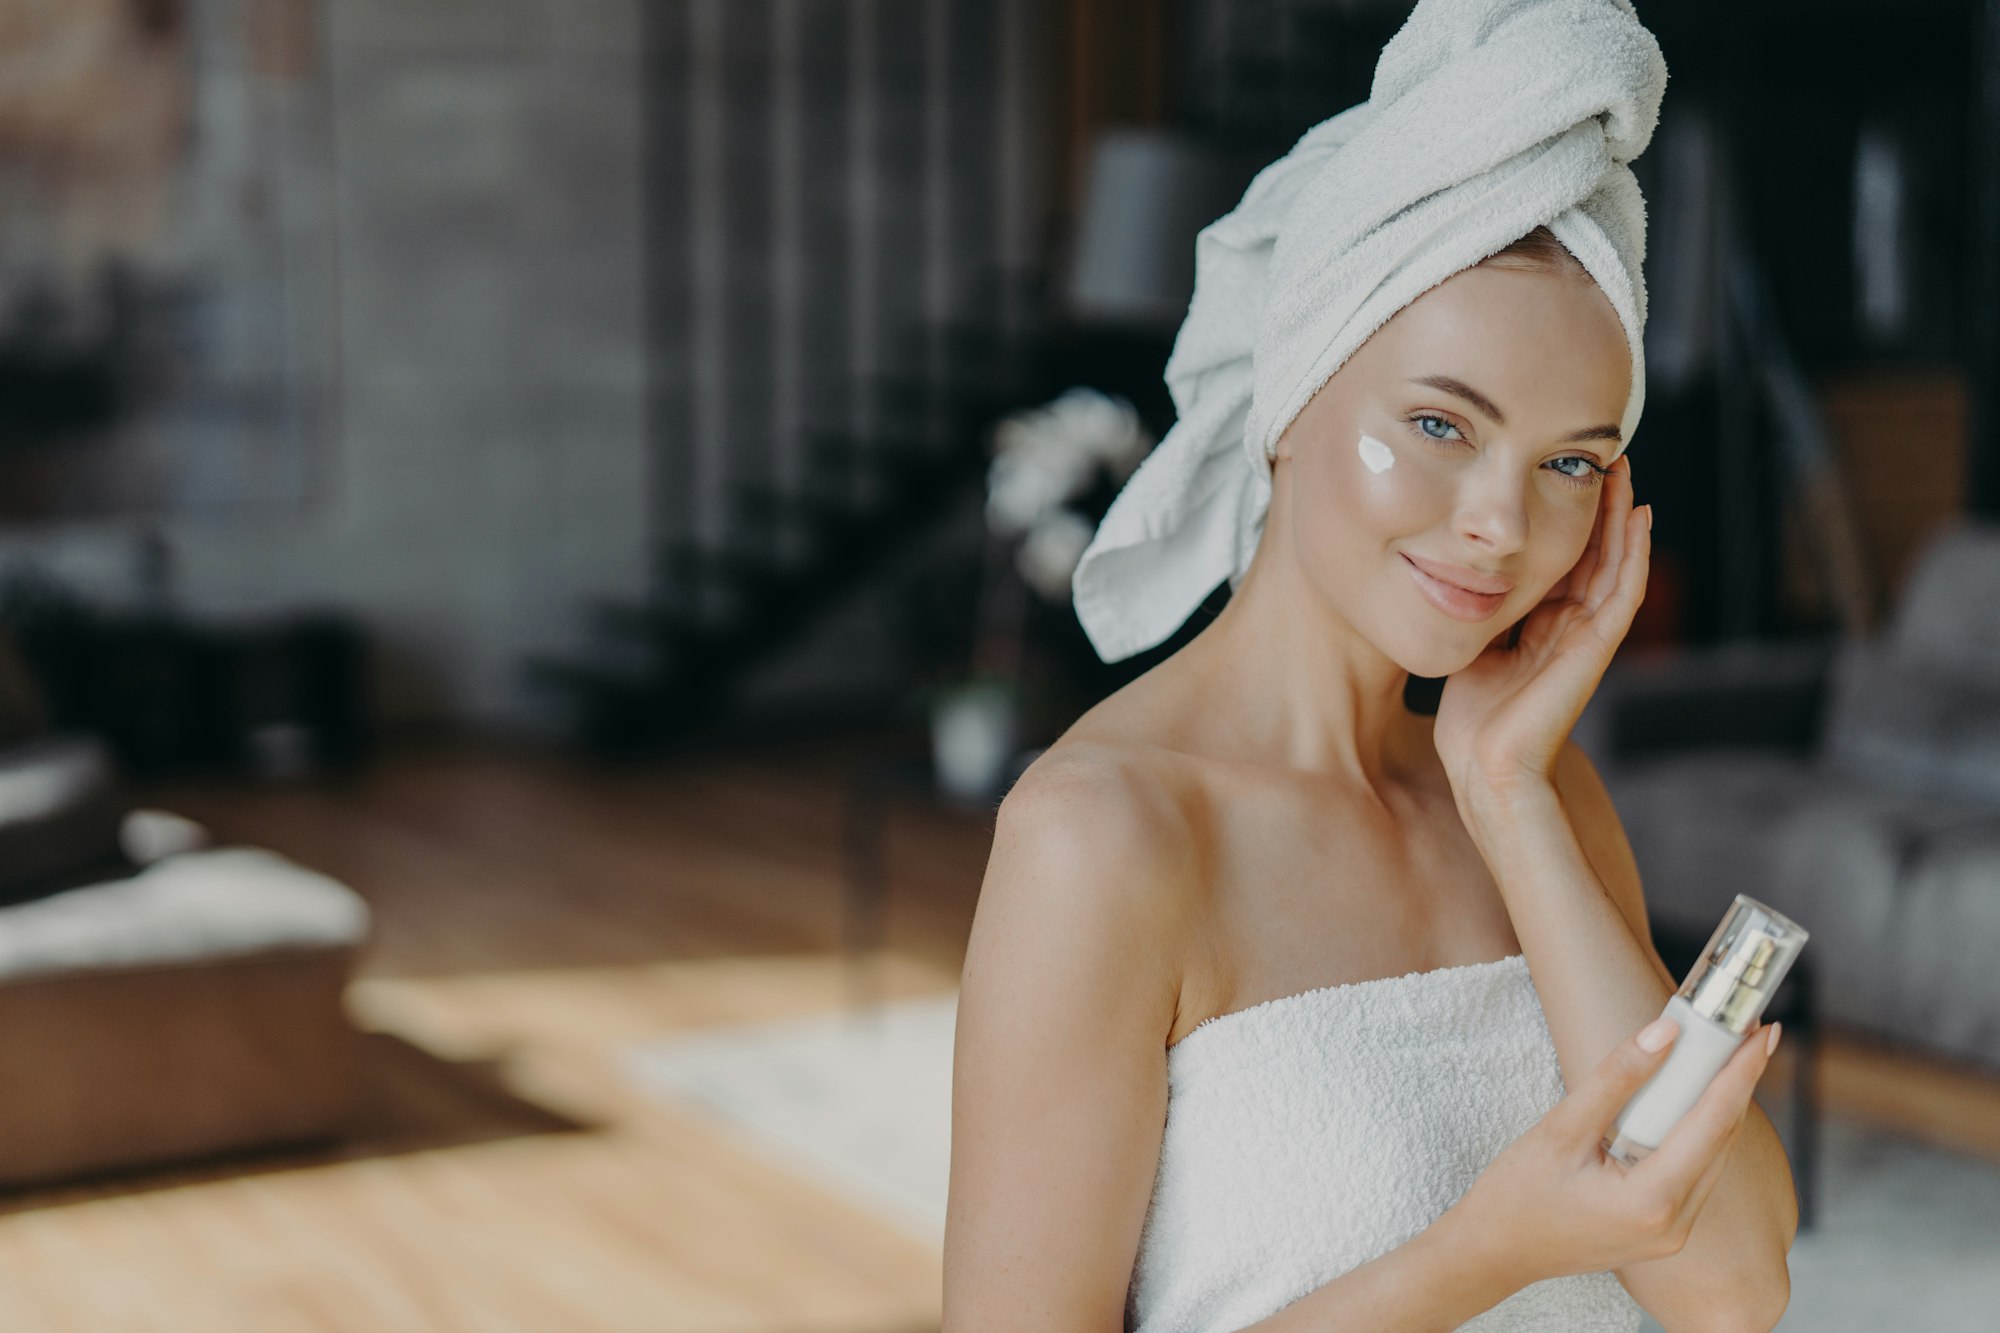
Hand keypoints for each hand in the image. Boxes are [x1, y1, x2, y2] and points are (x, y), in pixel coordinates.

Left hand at [1432, 455, 1650, 797]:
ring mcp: (1587, 636)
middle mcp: (1570, 627)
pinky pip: (1623, 591)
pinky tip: (1641, 518)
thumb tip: (1461, 574)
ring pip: (1615, 564)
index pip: (1563, 562)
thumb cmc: (1472, 719)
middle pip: (1594, 555)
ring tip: (1626, 473)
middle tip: (1607, 458)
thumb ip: (1479, 612)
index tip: (1564, 477)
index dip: (1568, 522)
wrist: (1484, 763)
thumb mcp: (1473, 645)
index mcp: (1543, 627)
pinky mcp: (1596, 647)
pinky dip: (1635, 554)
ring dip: (1622, 518)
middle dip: (1600, 508)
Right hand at [1442, 1011, 1776, 1288]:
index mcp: (1653, 1201)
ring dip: (1720, 1105)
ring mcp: (1673, 1233)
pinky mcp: (1664, 1231)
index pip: (1713, 1123)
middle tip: (1746, 1031)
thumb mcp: (1560, 1129)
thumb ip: (1616, 1079)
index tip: (1762, 1031)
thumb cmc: (1517, 1196)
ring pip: (1712, 1157)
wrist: (1494, 1252)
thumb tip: (1665, 1033)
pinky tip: (1689, 1100)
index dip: (1740, 1071)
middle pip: (1722, 1139)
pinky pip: (1695, 1172)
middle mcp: (1676, 1224)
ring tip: (1723, 1055)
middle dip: (1737, 1081)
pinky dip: (1698, 1132)